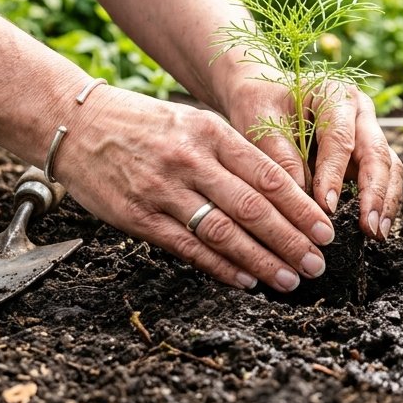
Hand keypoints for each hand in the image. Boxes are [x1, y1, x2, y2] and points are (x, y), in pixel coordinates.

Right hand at [51, 84, 337, 292]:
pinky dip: (221, 267)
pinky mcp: (139, 217)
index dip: (301, 208)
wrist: (76, 125)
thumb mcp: (193, 122)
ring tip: (289, 279)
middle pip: (253, 208)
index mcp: (211, 133)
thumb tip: (281, 192)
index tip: (326, 230)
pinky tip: (245, 280)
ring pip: (224, 232)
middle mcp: (191, 161)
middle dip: (291, 240)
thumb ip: (232, 154)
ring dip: (262, 260)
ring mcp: (163, 191)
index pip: (268, 175)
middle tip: (317, 263)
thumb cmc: (143, 124)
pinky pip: (188, 247)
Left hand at [220, 67, 402, 240]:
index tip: (326, 207)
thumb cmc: (260, 107)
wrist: (262, 97)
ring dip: (385, 201)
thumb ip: (282, 158)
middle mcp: (359, 111)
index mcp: (335, 94)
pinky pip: (383, 176)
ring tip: (376, 234)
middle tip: (368, 228)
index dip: (335, 174)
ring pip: (388, 165)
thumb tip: (304, 200)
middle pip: (376, 152)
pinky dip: (381, 202)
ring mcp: (367, 131)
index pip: (340, 138)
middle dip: (375, 193)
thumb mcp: (262, 126)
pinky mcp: (366, 152)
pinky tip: (374, 228)